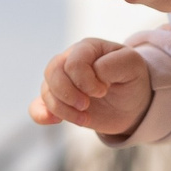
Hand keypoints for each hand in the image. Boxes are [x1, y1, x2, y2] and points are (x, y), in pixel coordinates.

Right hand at [30, 37, 151, 136]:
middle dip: (68, 94)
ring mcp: (62, 82)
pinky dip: (41, 114)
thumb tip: (92, 73)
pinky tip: (54, 121)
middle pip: (53, 72)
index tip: (103, 91)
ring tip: (85, 118)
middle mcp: (69, 61)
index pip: (73, 62)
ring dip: (63, 109)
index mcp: (87, 48)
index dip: (86, 81)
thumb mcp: (132, 66)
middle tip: (87, 106)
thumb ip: (113, 64)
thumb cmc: (132, 79)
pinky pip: (37, 106)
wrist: (132, 103)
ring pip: (46, 90)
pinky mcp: (59, 101)